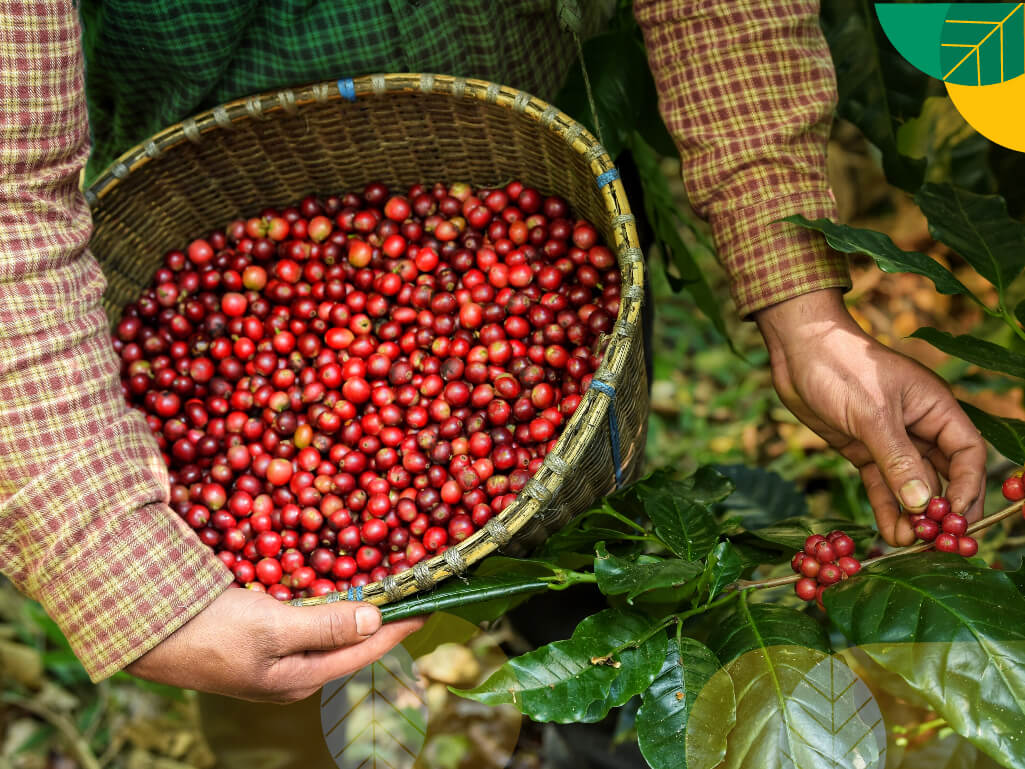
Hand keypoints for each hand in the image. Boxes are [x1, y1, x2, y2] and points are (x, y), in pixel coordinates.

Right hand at [125, 586, 424, 702]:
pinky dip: (326, 606)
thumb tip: (376, 620)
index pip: (364, 652)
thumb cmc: (209, 632)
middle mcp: (292, 674)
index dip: (399, 629)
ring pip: (328, 634)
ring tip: (383, 591)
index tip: (428, 607)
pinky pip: (305, 624)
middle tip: (410, 596)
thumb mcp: (271, 627)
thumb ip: (325, 625)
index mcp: (299, 678)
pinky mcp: (258, 641)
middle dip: (382, 622)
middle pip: (349, 646)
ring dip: (355, 613)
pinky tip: (334, 592)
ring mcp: (274, 659)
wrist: (144, 631)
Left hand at [755, 288, 986, 545]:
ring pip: (912, 485)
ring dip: (912, 515)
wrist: (798, 350)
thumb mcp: (872, 413)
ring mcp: (891, 440)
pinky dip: (886, 508)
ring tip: (909, 545)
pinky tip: (889, 533)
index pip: (967, 453)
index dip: (968, 487)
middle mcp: (919, 427)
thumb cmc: (842, 367)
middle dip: (943, 509)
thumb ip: (898, 459)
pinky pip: (882, 485)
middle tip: (938, 542)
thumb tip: (924, 504)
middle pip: (945, 474)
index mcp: (935, 408)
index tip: (957, 519)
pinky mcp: (864, 449)